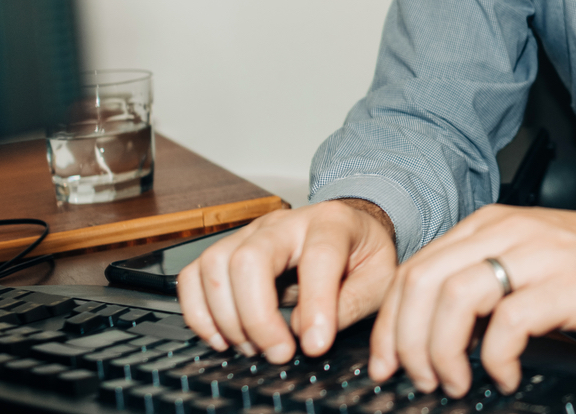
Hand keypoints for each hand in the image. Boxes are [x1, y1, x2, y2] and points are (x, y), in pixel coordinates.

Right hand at [178, 198, 397, 363]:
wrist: (351, 229)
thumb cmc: (364, 254)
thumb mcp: (380, 278)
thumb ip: (350, 305)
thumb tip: (305, 331)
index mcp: (332, 223)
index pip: (318, 257)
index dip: (315, 305)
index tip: (315, 346)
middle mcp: (286, 222)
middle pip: (250, 258)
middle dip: (257, 316)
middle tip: (278, 352)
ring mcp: (251, 233)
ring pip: (215, 265)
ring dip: (227, 317)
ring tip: (253, 346)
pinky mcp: (229, 248)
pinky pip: (194, 275)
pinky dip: (199, 312)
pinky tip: (223, 337)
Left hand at [375, 197, 575, 395]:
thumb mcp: (530, 257)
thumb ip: (485, 278)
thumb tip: (432, 331)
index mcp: (490, 226)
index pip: (415, 270)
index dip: (390, 324)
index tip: (388, 362)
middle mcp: (507, 233)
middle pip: (423, 283)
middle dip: (406, 341)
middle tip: (419, 378)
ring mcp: (537, 256)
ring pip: (455, 298)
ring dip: (443, 351)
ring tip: (457, 381)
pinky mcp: (568, 285)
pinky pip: (509, 323)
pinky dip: (495, 358)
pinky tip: (507, 375)